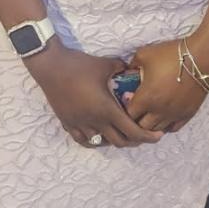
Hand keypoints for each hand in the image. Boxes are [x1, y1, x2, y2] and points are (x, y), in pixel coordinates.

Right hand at [25, 37, 161, 148]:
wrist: (50, 66)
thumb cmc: (79, 65)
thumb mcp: (106, 64)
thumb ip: (122, 68)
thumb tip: (132, 69)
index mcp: (107, 109)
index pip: (132, 132)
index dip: (148, 136)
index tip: (157, 135)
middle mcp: (95, 121)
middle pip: (120, 142)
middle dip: (135, 140)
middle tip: (142, 132)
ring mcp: (80, 124)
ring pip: (102, 143)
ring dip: (115, 140)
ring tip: (121, 132)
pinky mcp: (68, 123)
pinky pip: (84, 140)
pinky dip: (95, 141)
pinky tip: (99, 135)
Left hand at [126, 36, 208, 133]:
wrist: (201, 57)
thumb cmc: (171, 55)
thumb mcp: (144, 54)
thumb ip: (132, 65)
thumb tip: (128, 71)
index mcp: (146, 98)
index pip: (129, 115)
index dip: (125, 111)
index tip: (127, 104)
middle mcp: (159, 111)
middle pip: (142, 127)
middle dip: (136, 120)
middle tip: (137, 111)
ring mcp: (174, 114)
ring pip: (158, 130)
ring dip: (151, 125)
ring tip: (149, 115)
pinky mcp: (187, 114)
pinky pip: (174, 128)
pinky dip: (166, 125)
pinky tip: (164, 116)